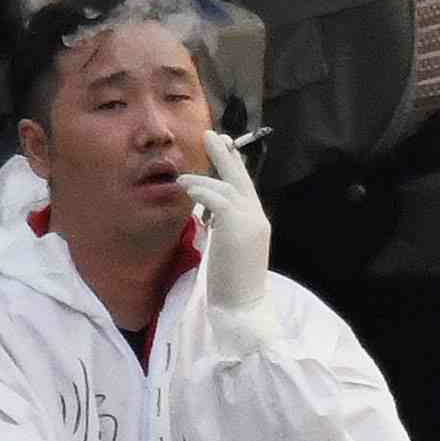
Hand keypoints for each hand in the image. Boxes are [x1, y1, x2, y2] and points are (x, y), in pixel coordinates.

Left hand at [191, 133, 277, 316]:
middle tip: (212, 134)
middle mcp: (257, 217)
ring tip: (182, 178)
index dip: (234, 167)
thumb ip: (226, 230)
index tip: (225, 149)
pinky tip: (187, 188)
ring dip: (202, 179)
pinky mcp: (238, 228)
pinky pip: (219, 200)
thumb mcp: (231, 251)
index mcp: (257, 222)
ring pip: (226, 187)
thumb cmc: (234, 285)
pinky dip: (202, 191)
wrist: (244, 307)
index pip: (245, 188)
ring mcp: (251, 221)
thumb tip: (213, 218)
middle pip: (241, 178)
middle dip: (225, 154)